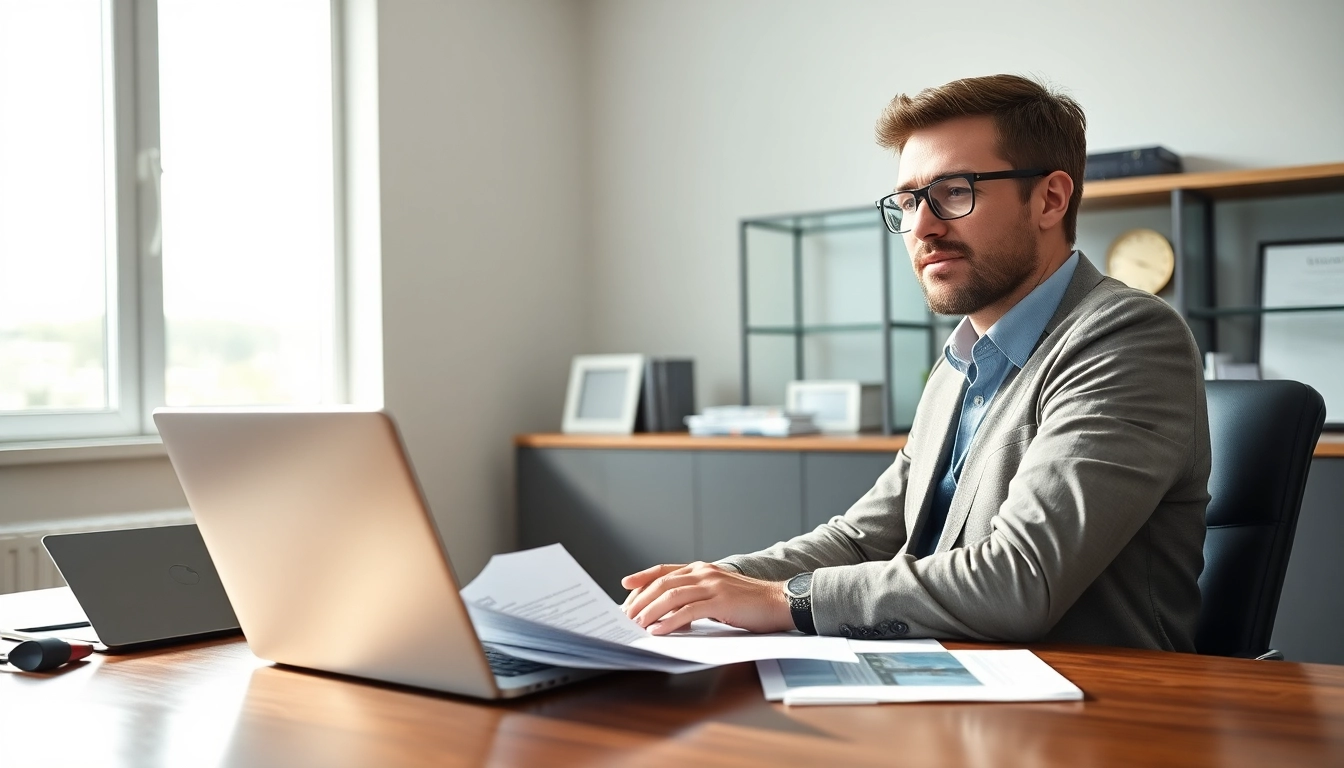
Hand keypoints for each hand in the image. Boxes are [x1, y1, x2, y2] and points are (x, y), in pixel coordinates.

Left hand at [619, 562, 793, 635]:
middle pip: (662, 583)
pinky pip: (688, 611)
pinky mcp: (721, 601)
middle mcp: (704, 572)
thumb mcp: (719, 593)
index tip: (625, 585)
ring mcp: (712, 585)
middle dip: (640, 600)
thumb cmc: (750, 602)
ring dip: (650, 611)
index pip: (665, 570)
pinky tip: (659, 631)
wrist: (780, 602)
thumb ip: (697, 596)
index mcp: (702, 569)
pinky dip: (670, 621)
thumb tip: (671, 612)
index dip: (643, 577)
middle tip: (626, 616)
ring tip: (637, 625)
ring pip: (671, 595)